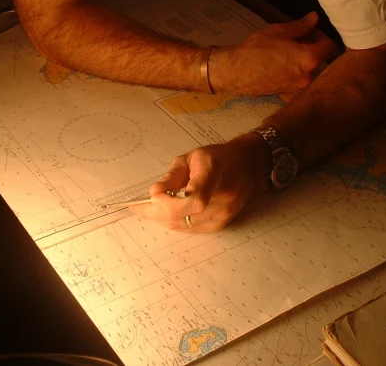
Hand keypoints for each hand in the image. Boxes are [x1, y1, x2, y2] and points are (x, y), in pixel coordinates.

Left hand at [131, 133, 269, 231]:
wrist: (248, 167)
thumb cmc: (219, 158)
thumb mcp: (193, 156)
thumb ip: (173, 175)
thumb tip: (154, 193)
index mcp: (214, 173)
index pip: (195, 198)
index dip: (170, 202)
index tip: (153, 196)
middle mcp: (222, 198)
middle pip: (182, 215)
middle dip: (155, 212)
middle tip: (137, 206)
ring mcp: (223, 215)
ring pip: (182, 225)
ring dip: (161, 218)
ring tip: (148, 208)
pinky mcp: (220, 225)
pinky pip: (189, 228)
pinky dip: (174, 221)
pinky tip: (166, 212)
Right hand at [210, 11, 338, 95]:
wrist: (235, 72)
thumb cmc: (254, 50)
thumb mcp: (278, 32)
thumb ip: (301, 26)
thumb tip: (314, 18)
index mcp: (309, 59)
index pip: (330, 46)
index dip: (321, 36)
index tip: (309, 31)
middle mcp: (308, 76)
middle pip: (322, 59)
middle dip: (313, 48)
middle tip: (298, 40)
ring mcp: (299, 87)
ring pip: (311, 70)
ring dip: (305, 60)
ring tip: (288, 53)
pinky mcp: (289, 94)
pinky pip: (300, 80)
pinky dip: (297, 72)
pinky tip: (282, 65)